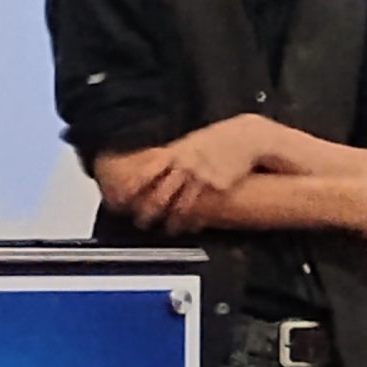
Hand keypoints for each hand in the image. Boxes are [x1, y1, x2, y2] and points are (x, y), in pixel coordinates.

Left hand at [127, 116, 272, 229]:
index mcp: (176, 152)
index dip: (132, 186)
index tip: (120, 198)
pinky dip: (194, 220)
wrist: (246, 137)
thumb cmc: (218, 138)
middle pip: (160, 192)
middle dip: (148, 210)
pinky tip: (190, 226)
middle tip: (141, 222)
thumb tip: (153, 163)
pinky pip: (203, 208)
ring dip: (171, 221)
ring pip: (180, 205)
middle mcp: (186, 165)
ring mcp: (202, 177)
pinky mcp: (217, 187)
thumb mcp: (191, 141)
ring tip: (168, 229)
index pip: (147, 170)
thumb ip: (172, 154)